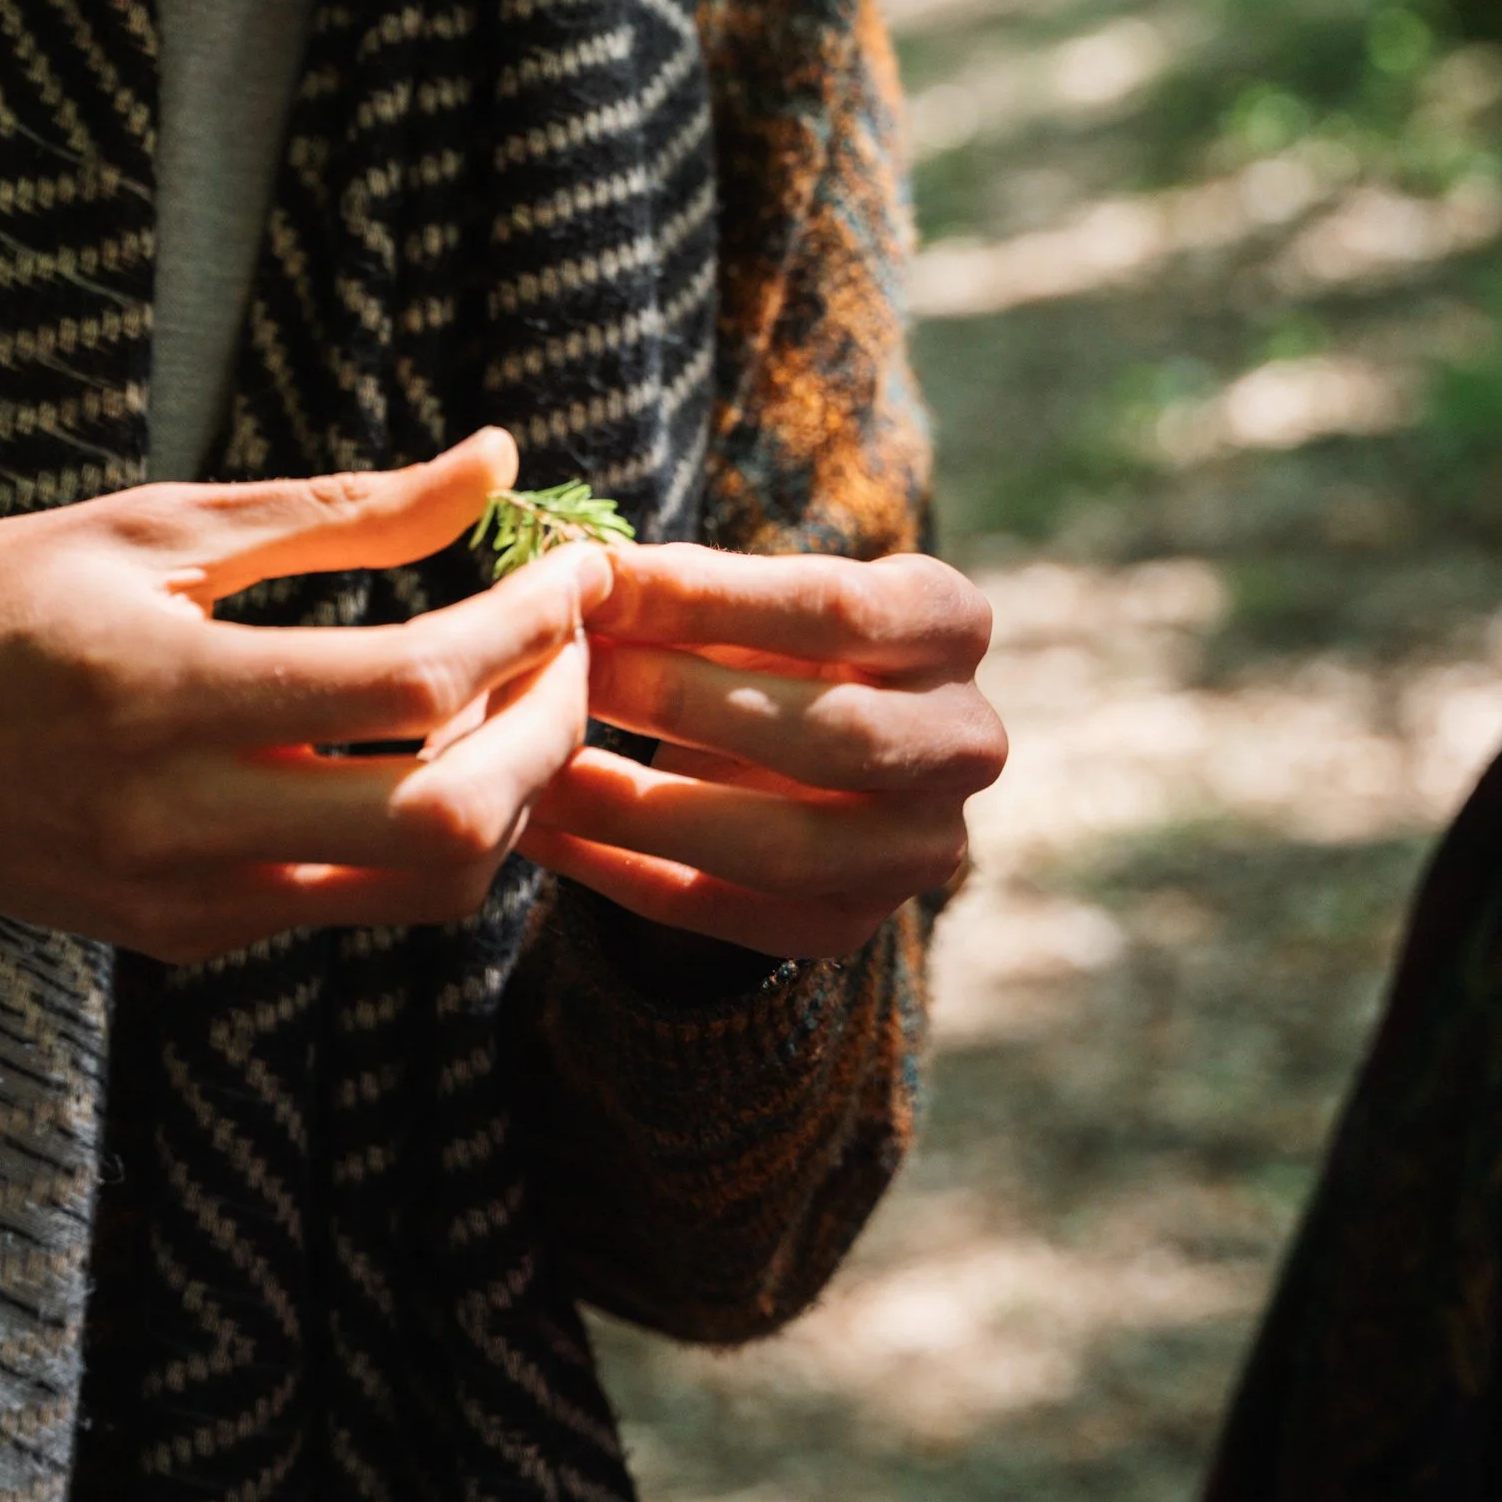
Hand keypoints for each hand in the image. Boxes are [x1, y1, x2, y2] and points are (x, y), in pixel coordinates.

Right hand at [0, 431, 605, 960]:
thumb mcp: (153, 524)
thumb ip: (338, 509)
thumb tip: (493, 461)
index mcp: (162, 690)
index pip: (413, 681)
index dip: (528, 622)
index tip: (574, 561)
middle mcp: (179, 820)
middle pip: (451, 818)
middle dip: (552, 727)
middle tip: (570, 642)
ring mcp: (187, 899)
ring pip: (425, 887)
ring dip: (508, 794)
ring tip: (509, 694)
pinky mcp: (188, 939)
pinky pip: (355, 903)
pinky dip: (425, 831)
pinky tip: (422, 747)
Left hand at [516, 545, 1002, 957]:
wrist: (806, 750)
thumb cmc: (765, 640)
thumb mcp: (750, 596)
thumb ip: (685, 591)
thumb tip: (579, 576)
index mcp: (952, 625)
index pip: (837, 609)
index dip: (708, 597)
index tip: (596, 580)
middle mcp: (966, 742)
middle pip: (831, 735)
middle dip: (684, 701)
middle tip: (568, 673)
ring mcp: (921, 848)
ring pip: (787, 848)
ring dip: (645, 809)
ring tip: (535, 769)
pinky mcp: (853, 925)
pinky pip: (733, 915)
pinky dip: (625, 876)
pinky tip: (541, 833)